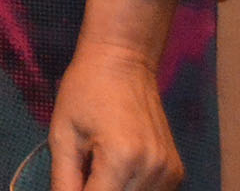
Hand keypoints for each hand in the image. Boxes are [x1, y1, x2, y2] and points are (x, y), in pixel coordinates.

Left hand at [48, 44, 181, 190]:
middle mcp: (153, 169)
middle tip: (84, 170)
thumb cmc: (85, 91)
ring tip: (99, 166)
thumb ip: (64, 180)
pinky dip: (130, 189)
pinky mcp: (176, 172)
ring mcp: (169, 172)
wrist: (123, 62)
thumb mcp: (62, 135)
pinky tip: (116, 168)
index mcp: (122, 158)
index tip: (70, 184)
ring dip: (114, 190)